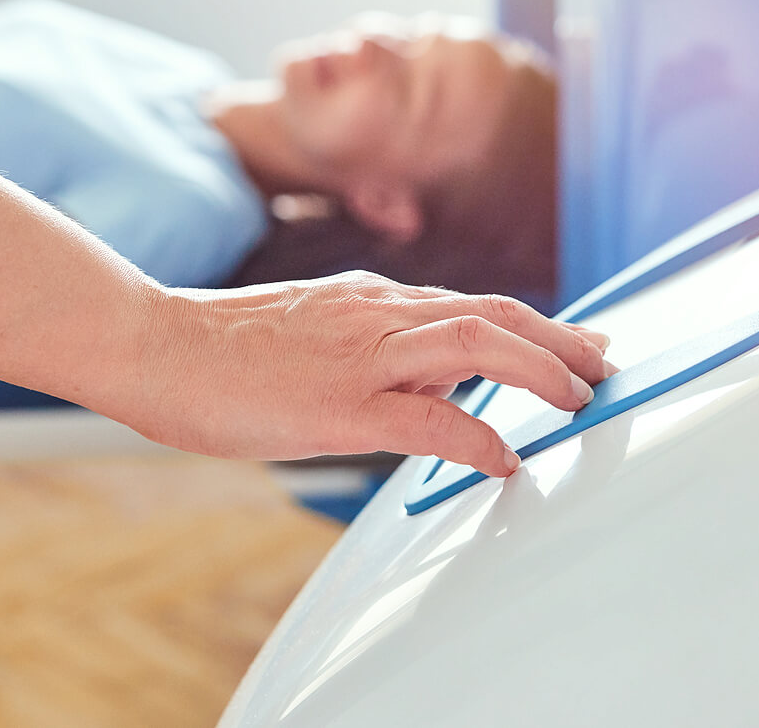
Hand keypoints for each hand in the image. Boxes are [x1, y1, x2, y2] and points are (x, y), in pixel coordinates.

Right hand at [124, 271, 615, 476]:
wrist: (153, 343)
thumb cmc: (219, 348)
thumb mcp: (310, 332)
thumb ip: (369, 348)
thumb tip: (421, 382)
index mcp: (371, 299)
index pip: (472, 304)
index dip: (535, 324)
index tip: (577, 341)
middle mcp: (377, 313)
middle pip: (494, 313)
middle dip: (559, 339)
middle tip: (605, 365)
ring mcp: (362, 354)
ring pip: (477, 345)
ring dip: (540, 370)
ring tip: (579, 399)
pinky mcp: (340, 402)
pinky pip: (428, 418)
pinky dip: (477, 437)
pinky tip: (504, 459)